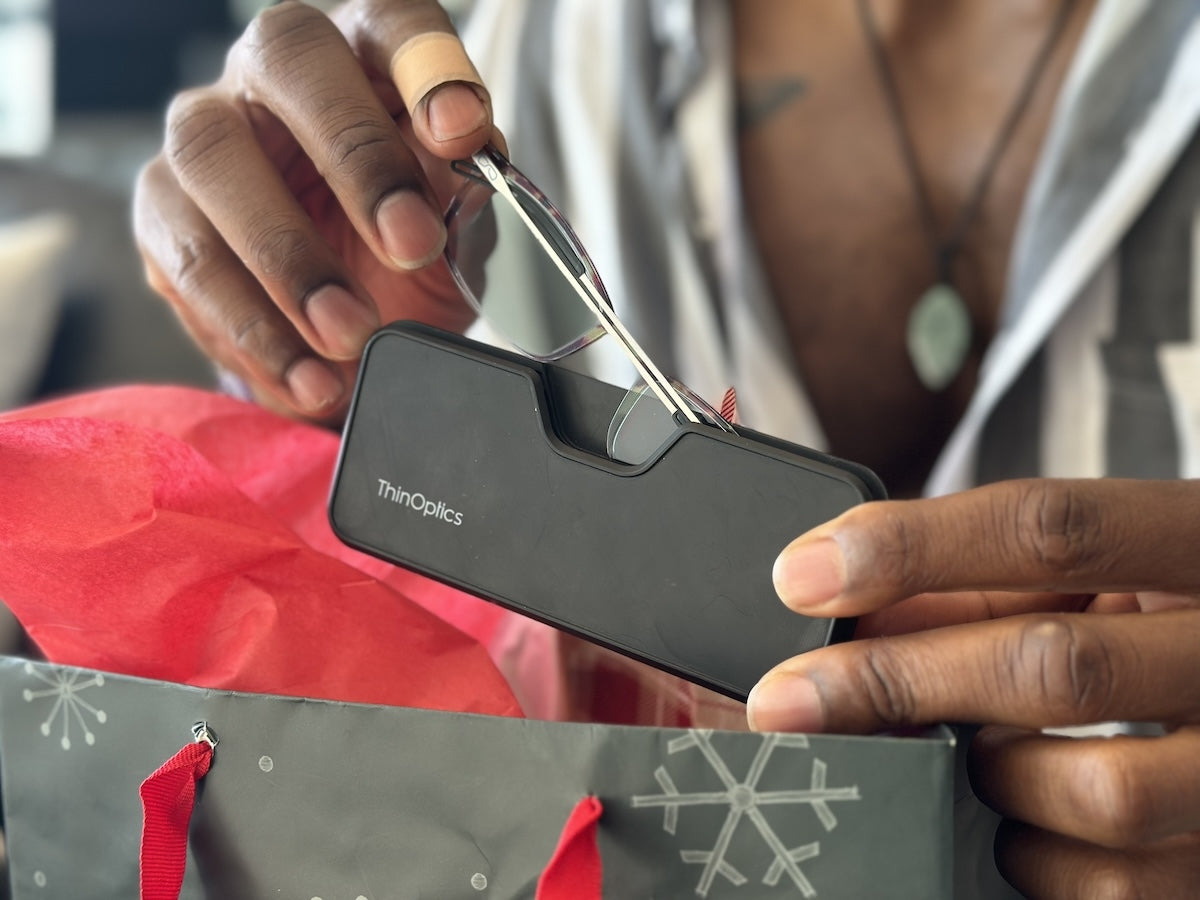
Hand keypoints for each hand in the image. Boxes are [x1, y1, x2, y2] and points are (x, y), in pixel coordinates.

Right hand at [134, 0, 494, 420]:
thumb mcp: (459, 228)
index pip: (393, 22)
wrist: (352, 330)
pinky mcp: (161, 214)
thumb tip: (474, 158)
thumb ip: (468, 191)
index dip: (427, 65)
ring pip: (213, 156)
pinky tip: (308, 377)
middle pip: (289, 58)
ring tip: (351, 337)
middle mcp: (275, 75)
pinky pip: (184, 259)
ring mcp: (209, 135)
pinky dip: (252, 330)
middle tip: (410, 243)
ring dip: (287, 258)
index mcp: (368, 58)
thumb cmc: (409, 251)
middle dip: (355, 156)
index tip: (461, 132)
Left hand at [747, 478, 1199, 898]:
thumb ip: (970, 583)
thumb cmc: (1146, 618)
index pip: (1052, 527)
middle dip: (897, 682)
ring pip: (1098, 792)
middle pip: (1056, 665)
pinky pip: (1113, 883)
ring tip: (960, 756)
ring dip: (987, 777)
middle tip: (790, 699)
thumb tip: (837, 612)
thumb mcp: (1082, 575)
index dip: (912, 549)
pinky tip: (1013, 820)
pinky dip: (1032, 857)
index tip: (801, 576)